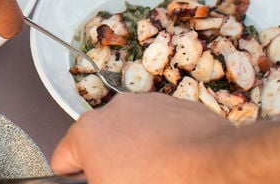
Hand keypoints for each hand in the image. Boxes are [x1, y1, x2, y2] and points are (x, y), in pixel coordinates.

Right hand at [51, 93, 234, 182]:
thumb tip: (99, 177)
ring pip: (131, 134)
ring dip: (138, 152)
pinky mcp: (176, 105)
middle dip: (110, 165)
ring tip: (161, 176)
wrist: (217, 170)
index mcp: (86, 134)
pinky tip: (180, 164)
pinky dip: (165, 143)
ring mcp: (145, 104)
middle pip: (98, 144)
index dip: (76, 180)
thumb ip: (91, 181)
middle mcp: (111, 111)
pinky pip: (161, 127)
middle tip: (131, 183)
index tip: (93, 183)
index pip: (61, 161)